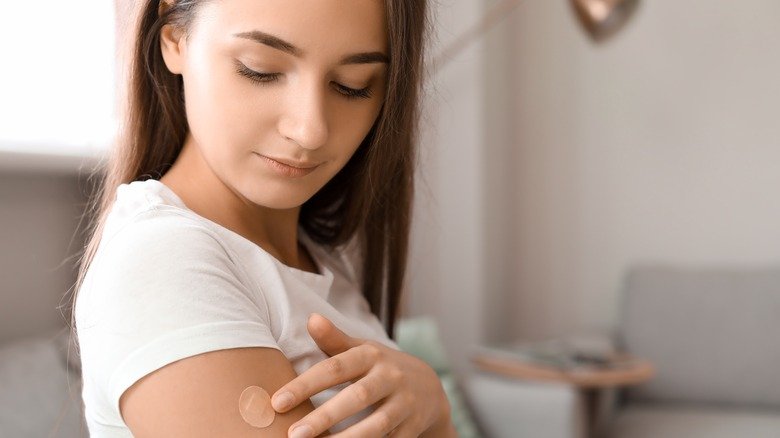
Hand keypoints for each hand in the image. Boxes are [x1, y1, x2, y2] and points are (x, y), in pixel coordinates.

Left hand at [271, 314, 453, 436]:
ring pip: (377, 424)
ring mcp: (404, 404)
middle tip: (293, 435)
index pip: (335, 367)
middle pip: (357, 396)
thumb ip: (334, 339)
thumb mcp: (361, 350)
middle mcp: (390, 377)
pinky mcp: (412, 428)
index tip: (277, 402)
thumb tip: (311, 319)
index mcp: (371, 355)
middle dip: (325, 416)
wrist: (430, 389)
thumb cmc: (380, 368)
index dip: (306, 385)